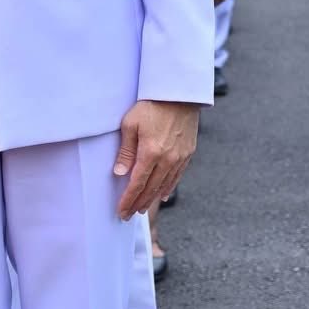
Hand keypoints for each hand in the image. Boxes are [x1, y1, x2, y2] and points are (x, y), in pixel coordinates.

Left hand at [113, 100, 199, 218]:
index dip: (128, 200)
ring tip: (142, 208)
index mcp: (150, 153)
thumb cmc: (151, 105)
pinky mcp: (188, 153)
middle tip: (129, 215)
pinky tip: (163, 195)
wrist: (179, 93)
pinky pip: (177, 177)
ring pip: (164, 186)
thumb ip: (125, 151)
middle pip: (150, 189)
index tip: (121, 212)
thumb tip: (120, 174)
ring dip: (152, 199)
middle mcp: (167, 159)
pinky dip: (168, 188)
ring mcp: (179, 158)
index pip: (136, 184)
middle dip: (138, 204)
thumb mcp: (130, 124)